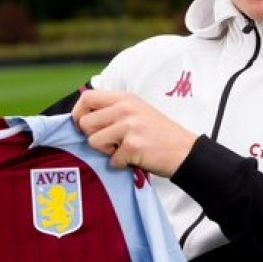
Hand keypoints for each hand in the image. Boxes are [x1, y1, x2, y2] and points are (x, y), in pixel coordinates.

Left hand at [71, 91, 196, 177]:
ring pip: (93, 142)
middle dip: (92, 137)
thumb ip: (113, 110)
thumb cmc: (158, 133)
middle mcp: (125, 109)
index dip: (78, 113)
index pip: (87, 97)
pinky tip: (134, 158)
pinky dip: (120, 164)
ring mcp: (129, 126)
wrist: (184, 150)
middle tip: (110, 142)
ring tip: (123, 149)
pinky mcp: (133, 146)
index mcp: (124, 98)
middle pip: (85, 123)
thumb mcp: (137, 110)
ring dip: (106, 152)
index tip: (83, 125)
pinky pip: (111, 160)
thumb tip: (83, 118)